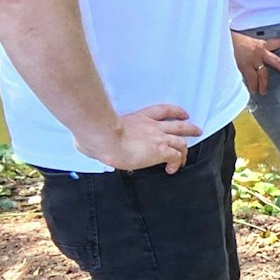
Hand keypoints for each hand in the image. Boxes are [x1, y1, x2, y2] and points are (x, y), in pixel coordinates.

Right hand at [78, 104, 203, 173]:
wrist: (105, 137)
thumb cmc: (96, 133)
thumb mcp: (99, 130)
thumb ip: (97, 135)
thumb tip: (82, 144)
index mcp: (139, 117)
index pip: (162, 110)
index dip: (175, 111)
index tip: (182, 113)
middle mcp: (152, 126)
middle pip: (178, 123)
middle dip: (189, 127)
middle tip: (196, 130)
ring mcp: (158, 138)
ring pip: (181, 141)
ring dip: (186, 148)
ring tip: (187, 155)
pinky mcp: (160, 150)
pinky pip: (176, 157)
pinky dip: (178, 162)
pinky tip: (173, 169)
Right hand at [232, 30, 279, 95]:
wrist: (220, 37)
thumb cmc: (229, 38)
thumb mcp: (242, 40)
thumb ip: (248, 47)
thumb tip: (248, 53)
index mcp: (260, 43)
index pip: (276, 42)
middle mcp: (259, 51)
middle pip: (278, 62)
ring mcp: (253, 59)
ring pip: (263, 75)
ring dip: (264, 84)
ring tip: (263, 91)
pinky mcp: (245, 66)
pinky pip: (251, 79)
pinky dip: (252, 85)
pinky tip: (252, 90)